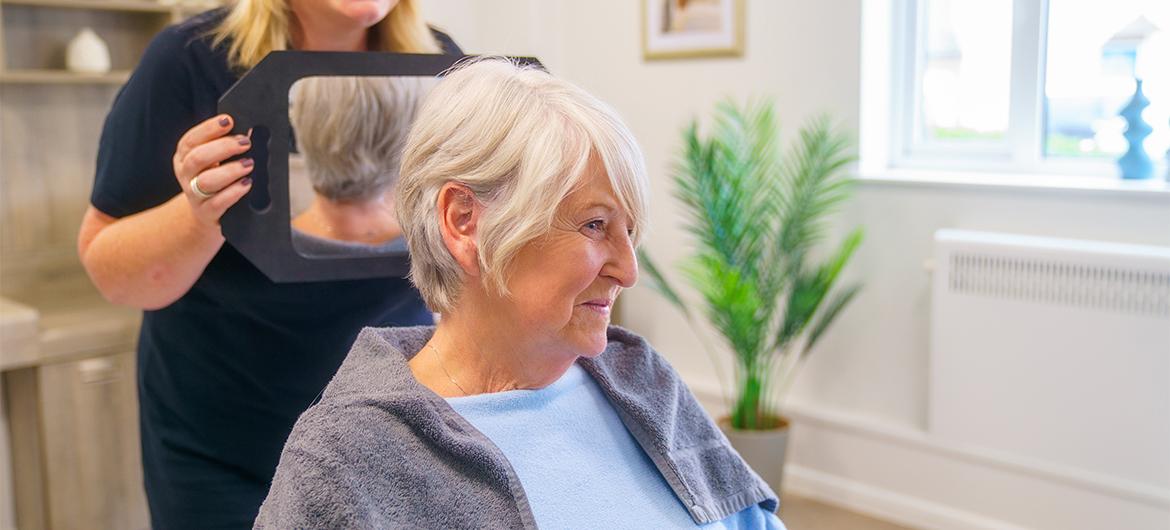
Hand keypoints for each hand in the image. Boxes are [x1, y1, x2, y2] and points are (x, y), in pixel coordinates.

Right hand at [172, 114, 254, 229]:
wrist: (206, 214)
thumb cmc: (215, 180)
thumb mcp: (215, 161)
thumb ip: (227, 146)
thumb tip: (250, 131)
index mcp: (184, 156)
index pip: (191, 140)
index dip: (209, 129)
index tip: (228, 120)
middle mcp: (186, 174)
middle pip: (197, 158)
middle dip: (223, 147)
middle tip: (245, 143)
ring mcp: (194, 195)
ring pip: (206, 181)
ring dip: (230, 170)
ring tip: (249, 164)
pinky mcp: (206, 212)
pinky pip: (217, 202)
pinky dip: (233, 192)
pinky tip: (246, 184)